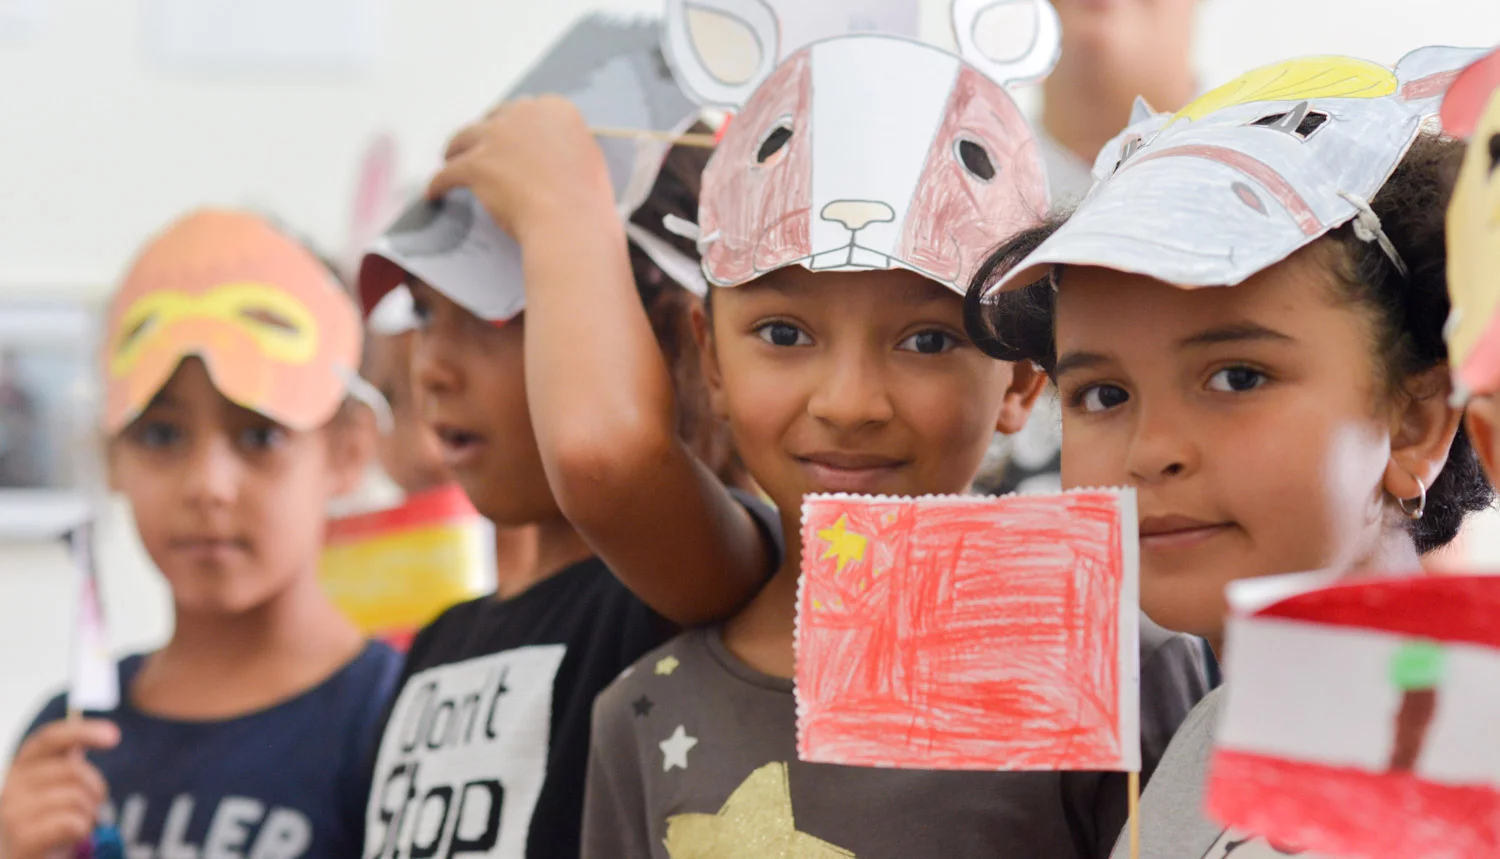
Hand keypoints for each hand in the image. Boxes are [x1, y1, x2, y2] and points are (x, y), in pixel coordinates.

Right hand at [0, 719, 118, 858]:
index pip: (50, 738)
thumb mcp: (55, 789)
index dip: (82, 731)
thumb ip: (68, 763)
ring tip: (75, 825)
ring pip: (76, 797)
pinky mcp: (21, 838)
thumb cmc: (45, 823)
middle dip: (96, 788)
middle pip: (73, 769)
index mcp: (21, 767)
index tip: (114, 736)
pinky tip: (68, 838)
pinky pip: (73, 823)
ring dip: (88, 814)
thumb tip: (99, 736)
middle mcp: (10, 786)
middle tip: (92, 806)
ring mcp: (13, 813)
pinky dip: (81, 830)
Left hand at [428, 96, 617, 245]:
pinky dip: (439, 183)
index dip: (516, 127)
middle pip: (493, 118)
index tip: (512, 139)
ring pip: (463, 138)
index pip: (527, 110)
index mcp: (556, 110)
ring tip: (449, 159)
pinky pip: (447, 173)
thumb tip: (554, 154)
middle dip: (486, 133)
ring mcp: (496, 137)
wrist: (570, 221)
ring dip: (455, 149)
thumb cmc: (587, 199)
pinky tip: (434, 193)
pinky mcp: (475, 164)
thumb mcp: (588, 158)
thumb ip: (566, 146)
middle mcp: (524, 115)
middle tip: (482, 149)